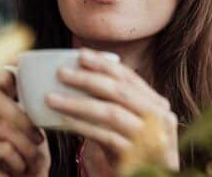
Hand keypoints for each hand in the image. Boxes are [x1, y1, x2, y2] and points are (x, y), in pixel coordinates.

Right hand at [0, 72, 50, 175]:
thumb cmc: (19, 159)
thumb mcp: (23, 130)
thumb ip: (21, 108)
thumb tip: (31, 78)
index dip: (2, 76)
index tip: (18, 82)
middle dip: (23, 118)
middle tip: (39, 139)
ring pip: (4, 128)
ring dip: (27, 147)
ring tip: (33, 159)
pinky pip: (4, 148)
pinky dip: (20, 160)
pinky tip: (20, 169)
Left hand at [45, 48, 178, 170]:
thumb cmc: (135, 154)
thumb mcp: (129, 125)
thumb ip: (115, 105)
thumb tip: (82, 78)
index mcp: (157, 104)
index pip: (129, 78)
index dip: (104, 64)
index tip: (80, 54)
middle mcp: (159, 117)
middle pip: (119, 91)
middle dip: (88, 79)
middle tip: (62, 72)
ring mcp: (150, 137)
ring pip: (110, 112)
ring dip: (78, 103)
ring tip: (52, 98)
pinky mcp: (138, 156)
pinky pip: (105, 136)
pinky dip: (82, 127)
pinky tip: (63, 122)